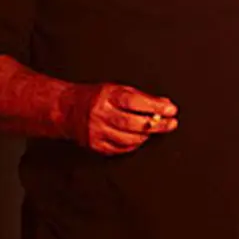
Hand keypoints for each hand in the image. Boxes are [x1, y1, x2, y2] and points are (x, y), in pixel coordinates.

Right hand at [64, 83, 178, 155]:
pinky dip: (133, 144)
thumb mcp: (117, 89)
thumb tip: (165, 104)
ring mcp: (97, 132)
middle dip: (156, 124)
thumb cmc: (95, 97)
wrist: (67, 110)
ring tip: (154, 130)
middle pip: (133, 123)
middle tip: (171, 124)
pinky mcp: (95, 145)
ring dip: (146, 135)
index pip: (135, 102)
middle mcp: (100, 114)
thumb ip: (141, 97)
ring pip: (128, 139)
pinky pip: (120, 149)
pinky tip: (139, 139)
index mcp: (107, 96)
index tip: (171, 109)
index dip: (155, 106)